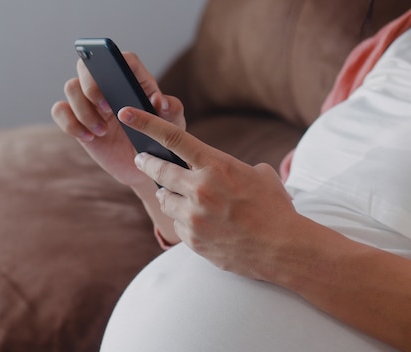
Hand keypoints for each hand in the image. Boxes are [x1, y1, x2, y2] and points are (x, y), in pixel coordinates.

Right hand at [51, 52, 185, 185]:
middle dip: (91, 84)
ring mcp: (90, 102)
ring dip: (83, 110)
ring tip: (102, 131)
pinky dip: (69, 123)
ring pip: (71, 87)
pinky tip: (89, 138)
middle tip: (106, 107)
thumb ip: (172, 111)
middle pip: (87, 66)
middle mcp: (109, 86)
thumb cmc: (160, 142)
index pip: (124, 59)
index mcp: (135, 81)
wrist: (144, 167)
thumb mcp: (173, 128)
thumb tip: (159, 100)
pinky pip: (60, 111)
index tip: (118, 84)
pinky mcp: (77, 119)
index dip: (117, 63)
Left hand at [118, 106, 300, 279]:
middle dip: (147, 163)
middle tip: (142, 160)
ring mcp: (194, 217)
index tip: (127, 114)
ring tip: (183, 198)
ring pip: (164, 200)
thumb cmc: (275, 209)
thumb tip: (219, 173)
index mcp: (217, 166)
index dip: (146, 123)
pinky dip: (185, 222)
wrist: (282, 248)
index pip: (173, 138)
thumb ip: (231, 168)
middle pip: (158, 171)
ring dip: (169, 196)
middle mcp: (200, 189)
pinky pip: (178, 225)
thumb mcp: (259, 175)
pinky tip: (204, 224)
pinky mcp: (192, 240)